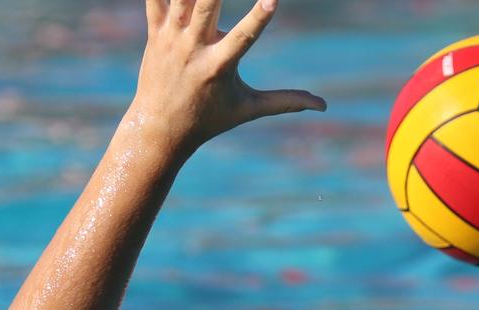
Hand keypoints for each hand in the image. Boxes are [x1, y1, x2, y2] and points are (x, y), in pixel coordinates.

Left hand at [128, 0, 324, 156]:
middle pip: (205, 6)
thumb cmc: (210, 119)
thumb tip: (322, 105)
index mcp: (219, 66)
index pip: (244, 36)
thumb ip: (285, 101)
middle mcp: (194, 48)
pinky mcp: (155, 32)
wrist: (160, 128)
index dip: (259, 16)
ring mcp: (172, 38)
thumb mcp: (248, 109)